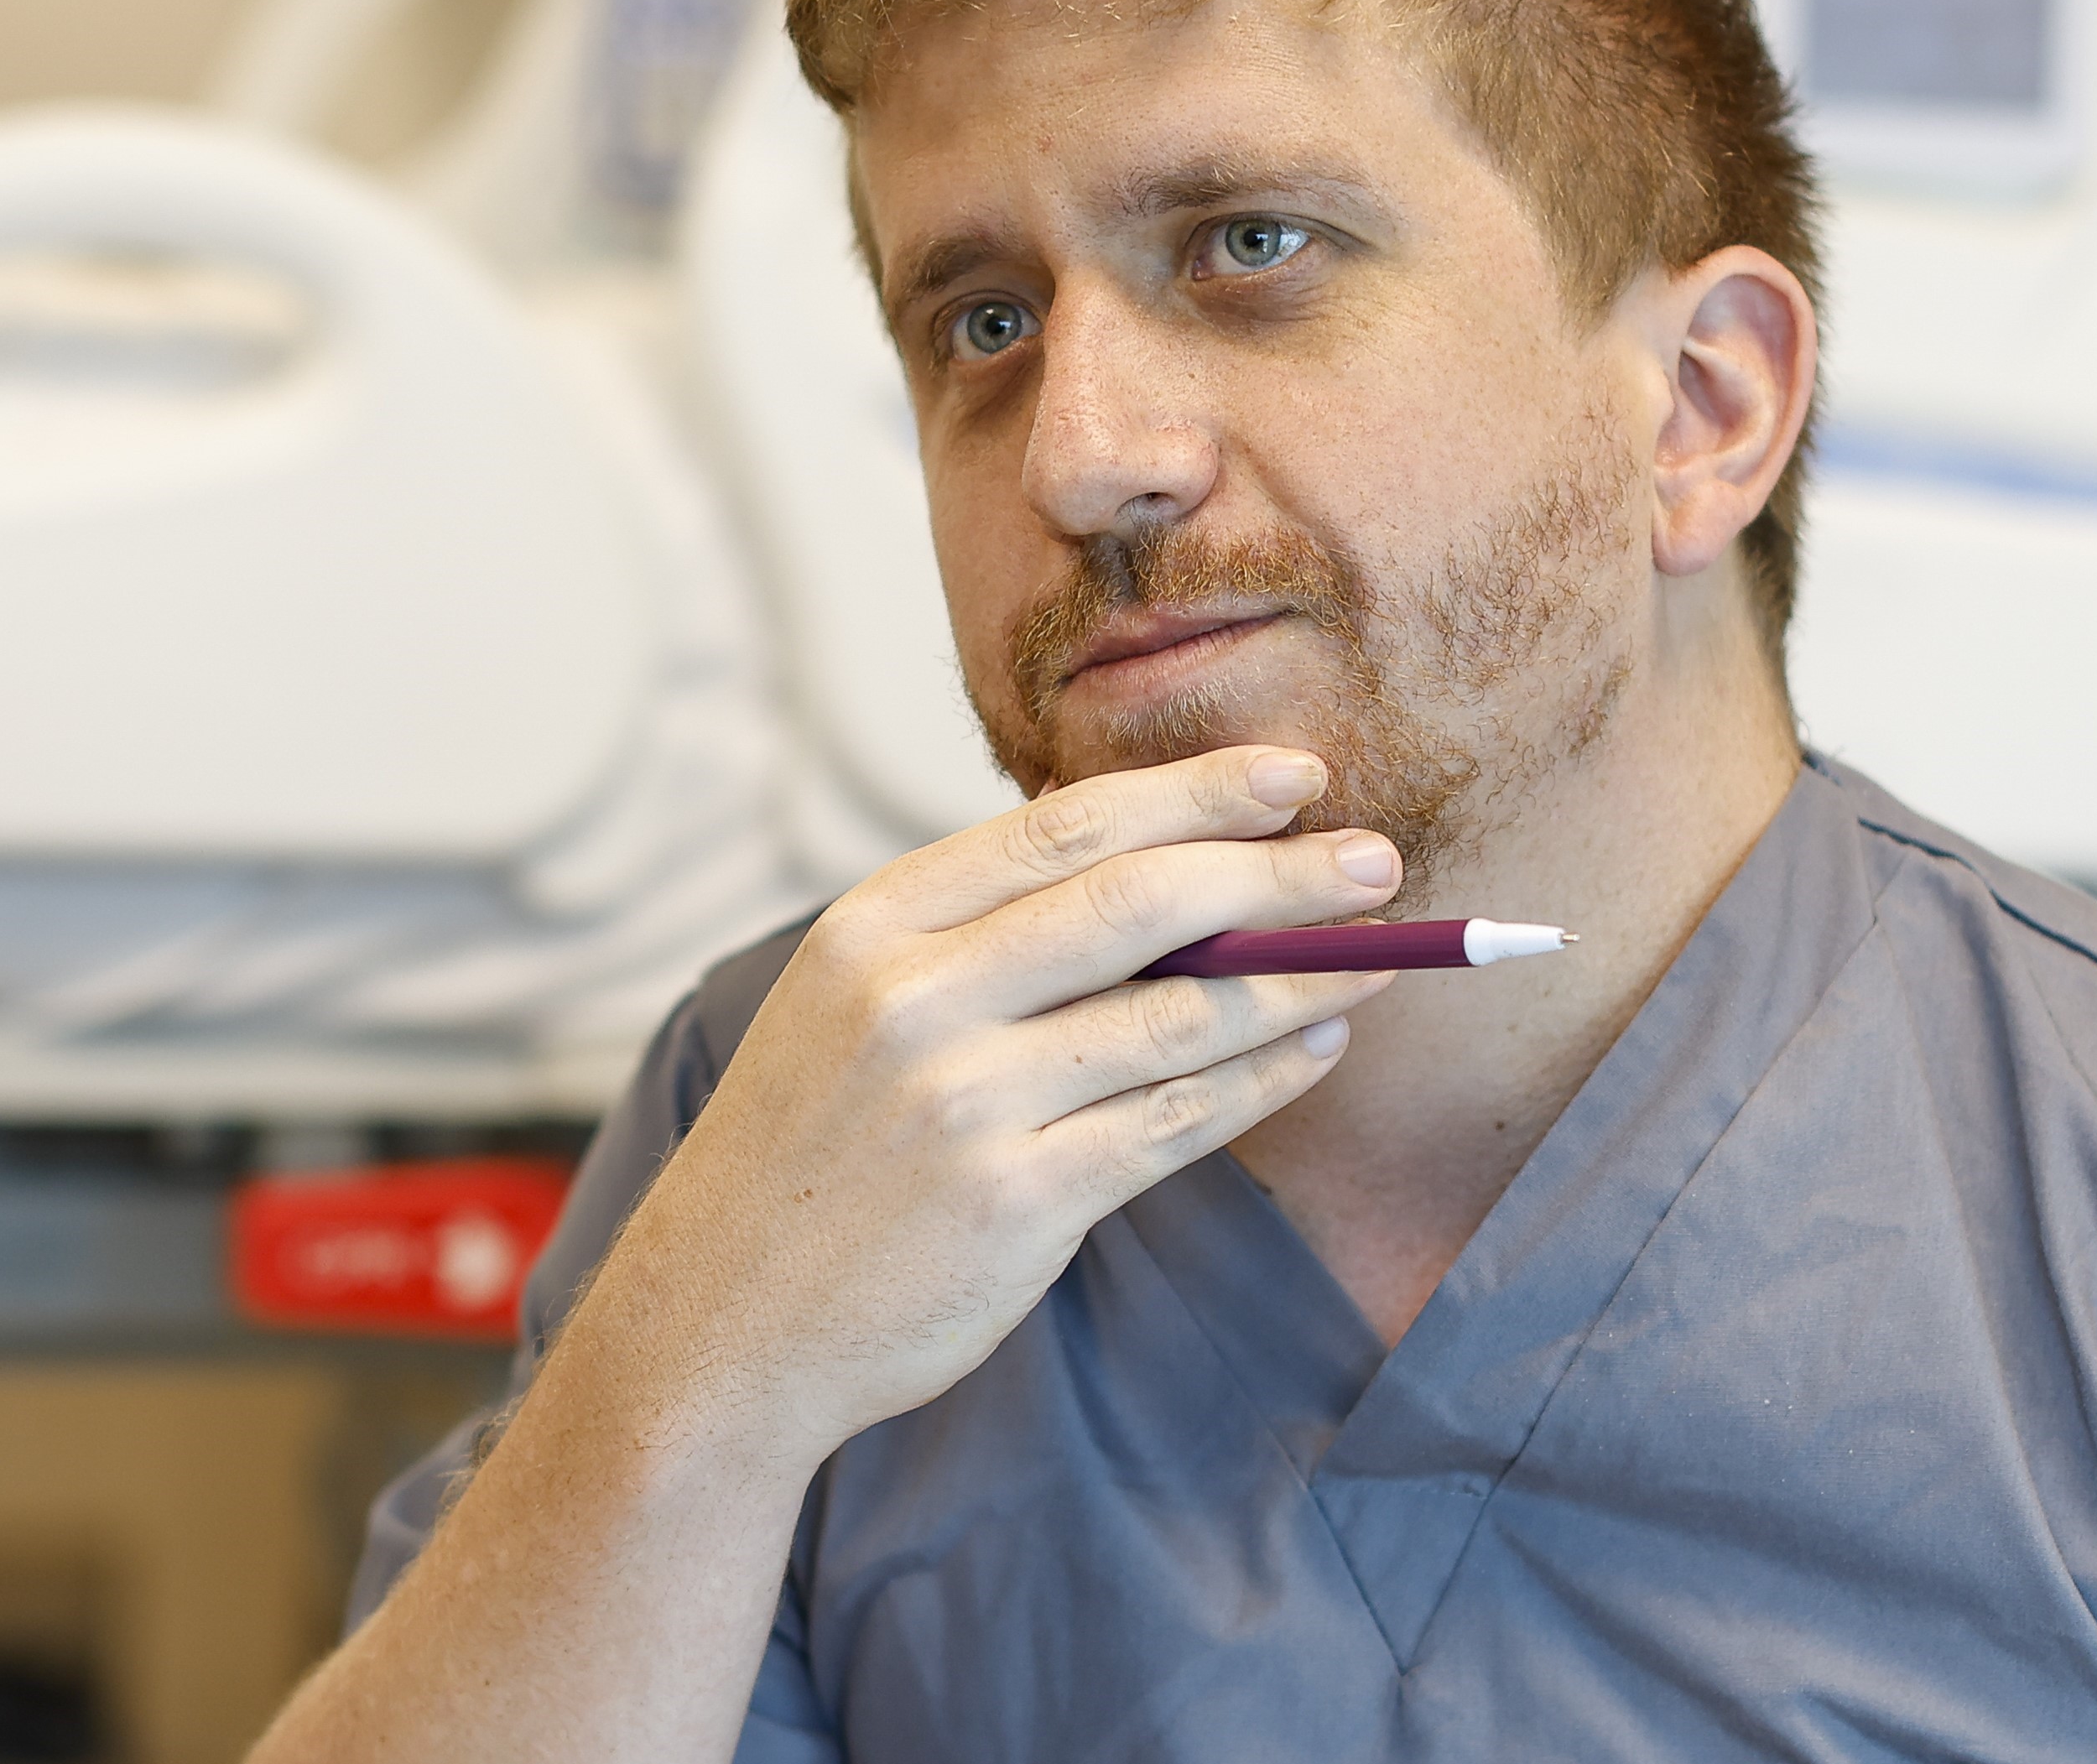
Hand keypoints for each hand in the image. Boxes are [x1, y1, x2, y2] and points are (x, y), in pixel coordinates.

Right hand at [559, 744, 1396, 1460]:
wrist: (718, 1320)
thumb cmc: (809, 1152)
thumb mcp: (851, 1004)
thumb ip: (977, 936)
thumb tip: (1166, 871)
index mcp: (877, 925)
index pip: (1065, 826)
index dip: (1194, 794)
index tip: (1296, 776)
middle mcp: (916, 998)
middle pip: (1139, 902)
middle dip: (1277, 874)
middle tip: (1378, 861)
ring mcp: (967, 1101)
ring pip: (1179, 1015)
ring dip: (1298, 981)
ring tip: (1376, 958)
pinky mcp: (1019, 1199)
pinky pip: (1176, 1120)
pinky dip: (1262, 1078)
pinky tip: (1315, 1050)